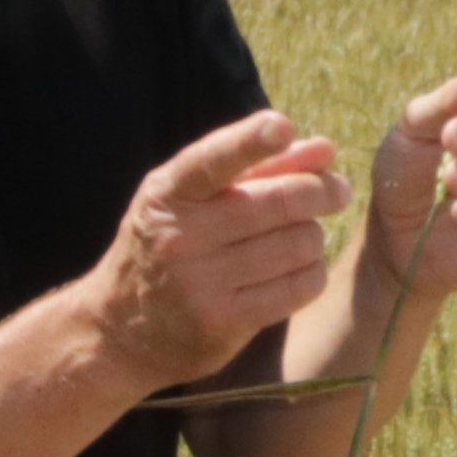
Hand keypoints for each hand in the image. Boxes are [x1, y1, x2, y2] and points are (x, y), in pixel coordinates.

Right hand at [90, 111, 350, 384]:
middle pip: (278, 203)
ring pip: (297, 245)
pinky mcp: (223, 323)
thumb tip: (325, 149)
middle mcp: (179, 236)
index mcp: (167, 193)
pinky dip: (312, 273)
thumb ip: (257, 166)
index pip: (211, 161)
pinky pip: (297, 288)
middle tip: (336, 190)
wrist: (119, 330)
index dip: (249, 142)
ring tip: (306, 236)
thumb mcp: (192, 199)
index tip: (280, 126)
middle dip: (320, 191)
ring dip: (314, 236)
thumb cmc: (168, 245)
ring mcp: (199, 283)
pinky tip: (301, 269)